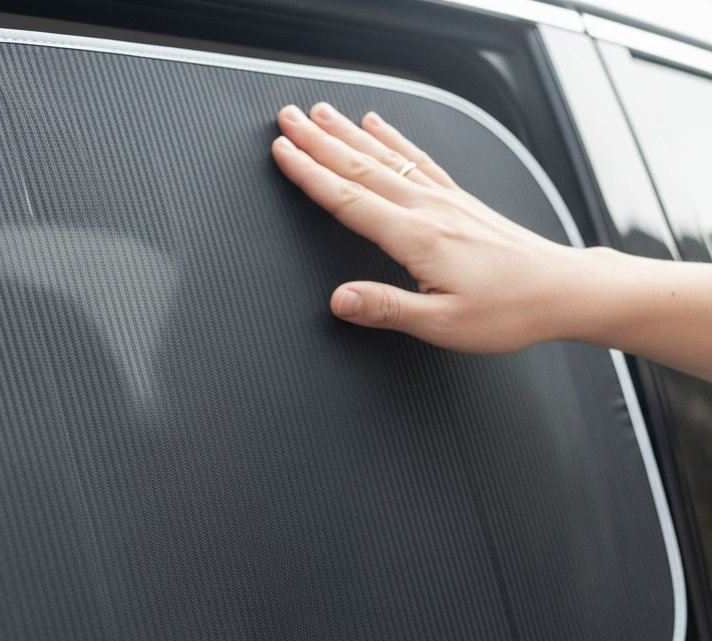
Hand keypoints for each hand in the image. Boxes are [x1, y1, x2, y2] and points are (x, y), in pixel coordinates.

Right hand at [270, 103, 606, 354]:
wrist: (560, 290)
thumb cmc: (506, 310)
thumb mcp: (440, 323)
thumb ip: (385, 308)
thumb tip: (339, 300)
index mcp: (417, 238)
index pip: (349, 200)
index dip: (310, 175)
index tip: (283, 152)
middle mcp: (428, 209)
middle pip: (361, 167)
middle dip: (319, 142)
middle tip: (288, 118)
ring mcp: (445, 199)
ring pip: (386, 157)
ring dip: (348, 133)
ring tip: (321, 114)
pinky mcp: (459, 199)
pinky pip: (418, 159)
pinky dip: (394, 138)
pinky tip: (381, 126)